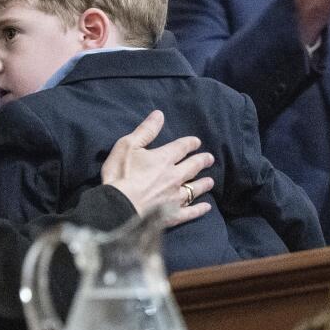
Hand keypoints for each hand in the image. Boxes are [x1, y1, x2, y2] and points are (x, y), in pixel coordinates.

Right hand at [101, 110, 215, 227]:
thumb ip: (145, 131)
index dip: (190, 143)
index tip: (196, 142)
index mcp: (164, 159)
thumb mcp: (127, 146)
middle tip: (210, 159)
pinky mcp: (173, 215)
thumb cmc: (119, 174)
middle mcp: (175, 176)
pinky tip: (206, 207)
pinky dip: (200, 209)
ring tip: (210, 181)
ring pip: (195, 189)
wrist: (119, 207)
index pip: (182, 148)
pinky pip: (191, 211)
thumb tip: (159, 114)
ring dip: (203, 184)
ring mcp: (176, 197)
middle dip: (202, 161)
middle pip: (193, 167)